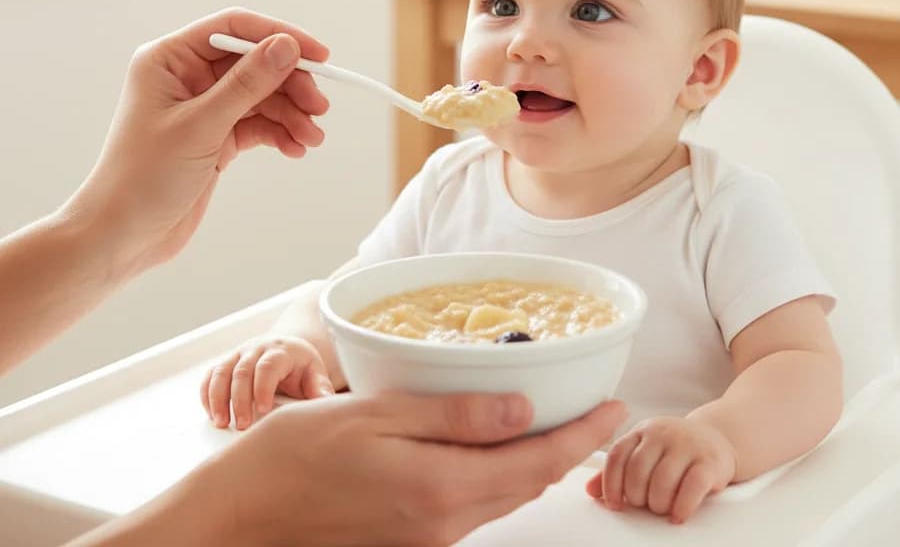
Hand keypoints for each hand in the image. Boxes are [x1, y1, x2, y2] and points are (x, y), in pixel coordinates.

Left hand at [70, 8, 330, 276]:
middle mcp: (187, 76)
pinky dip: (280, 133)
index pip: (234, 28)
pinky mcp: (216, 135)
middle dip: (291, 85)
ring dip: (291, 114)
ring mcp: (204, 106)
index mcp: (170, 59)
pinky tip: (295, 148)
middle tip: (319, 107)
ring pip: (262, 95)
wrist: (121, 237)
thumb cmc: (141, 179)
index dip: (279, 36)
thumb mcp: (201, 126)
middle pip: (255, 62)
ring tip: (311, 138)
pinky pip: (258, 123)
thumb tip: (286, 46)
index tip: (317, 55)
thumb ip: (247, 83)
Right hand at [195, 390, 627, 546]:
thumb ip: (453, 415)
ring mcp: (425, 539)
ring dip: (536, 463)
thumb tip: (521, 409)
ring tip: (559, 424)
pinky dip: (498, 476)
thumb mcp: (377, 415)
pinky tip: (497, 448)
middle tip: (597, 413)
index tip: (616, 410)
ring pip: (502, 497)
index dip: (582, 435)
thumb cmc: (296, 455)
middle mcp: (441, 525)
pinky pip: (472, 505)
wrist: (240, 515)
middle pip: (526, 484)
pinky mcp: (409, 540)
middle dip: (570, 449)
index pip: (535, 462)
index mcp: (439, 489)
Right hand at [200, 335, 334, 429]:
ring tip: (221, 423)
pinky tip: (212, 415)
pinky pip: (210, 376)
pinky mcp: (226, 363)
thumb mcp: (315, 374)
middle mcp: (258, 348)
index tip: (263, 411)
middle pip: (242, 371)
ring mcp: (239, 354)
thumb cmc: (301, 368)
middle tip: (242, 425)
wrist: (287, 350)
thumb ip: (320, 389)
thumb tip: (327, 405)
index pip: (269, 366)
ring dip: (218, 398)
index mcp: (282, 350)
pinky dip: (207, 395)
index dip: (263, 387)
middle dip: (239, 399)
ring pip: (222, 372)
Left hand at [586, 414, 736, 523]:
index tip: (614, 503)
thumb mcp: (645, 451)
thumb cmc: (675, 450)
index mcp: (642, 431)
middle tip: (644, 505)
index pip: (617, 455)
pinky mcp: (710, 461)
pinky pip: (692, 487)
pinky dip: (682, 506)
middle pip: (638, 470)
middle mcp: (662, 433)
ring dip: (658, 503)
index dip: (611, 483)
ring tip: (662, 508)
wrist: (717, 439)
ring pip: (663, 480)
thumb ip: (619, 470)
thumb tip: (590, 490)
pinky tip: (678, 513)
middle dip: (637, 496)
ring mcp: (687, 445)